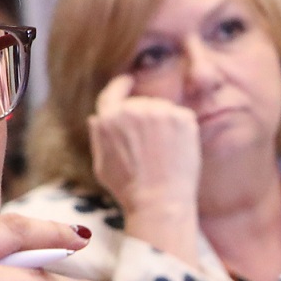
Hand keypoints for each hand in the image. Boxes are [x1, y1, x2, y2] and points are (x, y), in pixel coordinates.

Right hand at [88, 73, 204, 259]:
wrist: (159, 201)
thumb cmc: (129, 189)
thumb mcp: (101, 165)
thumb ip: (99, 137)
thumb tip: (97, 117)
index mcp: (109, 118)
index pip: (113, 93)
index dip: (121, 85)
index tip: (128, 80)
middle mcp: (133, 109)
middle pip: (141, 104)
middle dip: (145, 119)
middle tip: (151, 148)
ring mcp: (160, 111)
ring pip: (163, 110)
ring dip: (164, 125)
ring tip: (163, 155)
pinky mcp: (183, 117)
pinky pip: (182, 117)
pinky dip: (181, 131)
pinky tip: (177, 152)